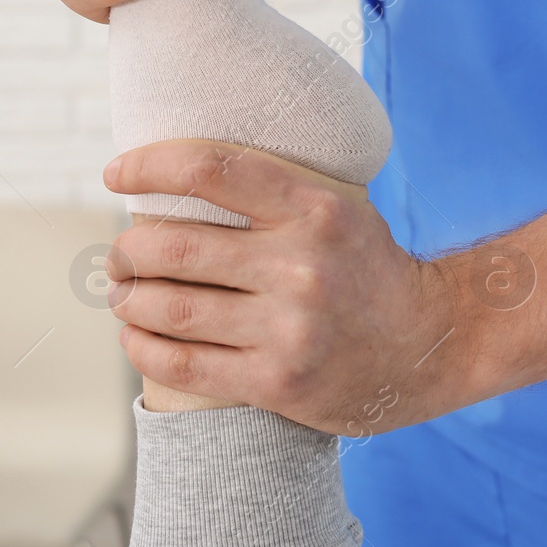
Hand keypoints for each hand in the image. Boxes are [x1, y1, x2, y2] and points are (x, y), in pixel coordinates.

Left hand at [102, 139, 471, 435]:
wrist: (430, 344)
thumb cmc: (364, 268)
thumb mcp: (335, 209)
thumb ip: (271, 190)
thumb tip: (175, 171)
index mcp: (313, 209)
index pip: (209, 169)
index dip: (148, 166)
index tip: (116, 172)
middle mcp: (300, 266)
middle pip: (173, 247)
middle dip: (126, 250)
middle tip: (118, 255)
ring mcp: (288, 328)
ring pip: (168, 308)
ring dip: (127, 299)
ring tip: (122, 295)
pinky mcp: (277, 381)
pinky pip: (184, 363)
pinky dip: (143, 348)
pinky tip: (136, 336)